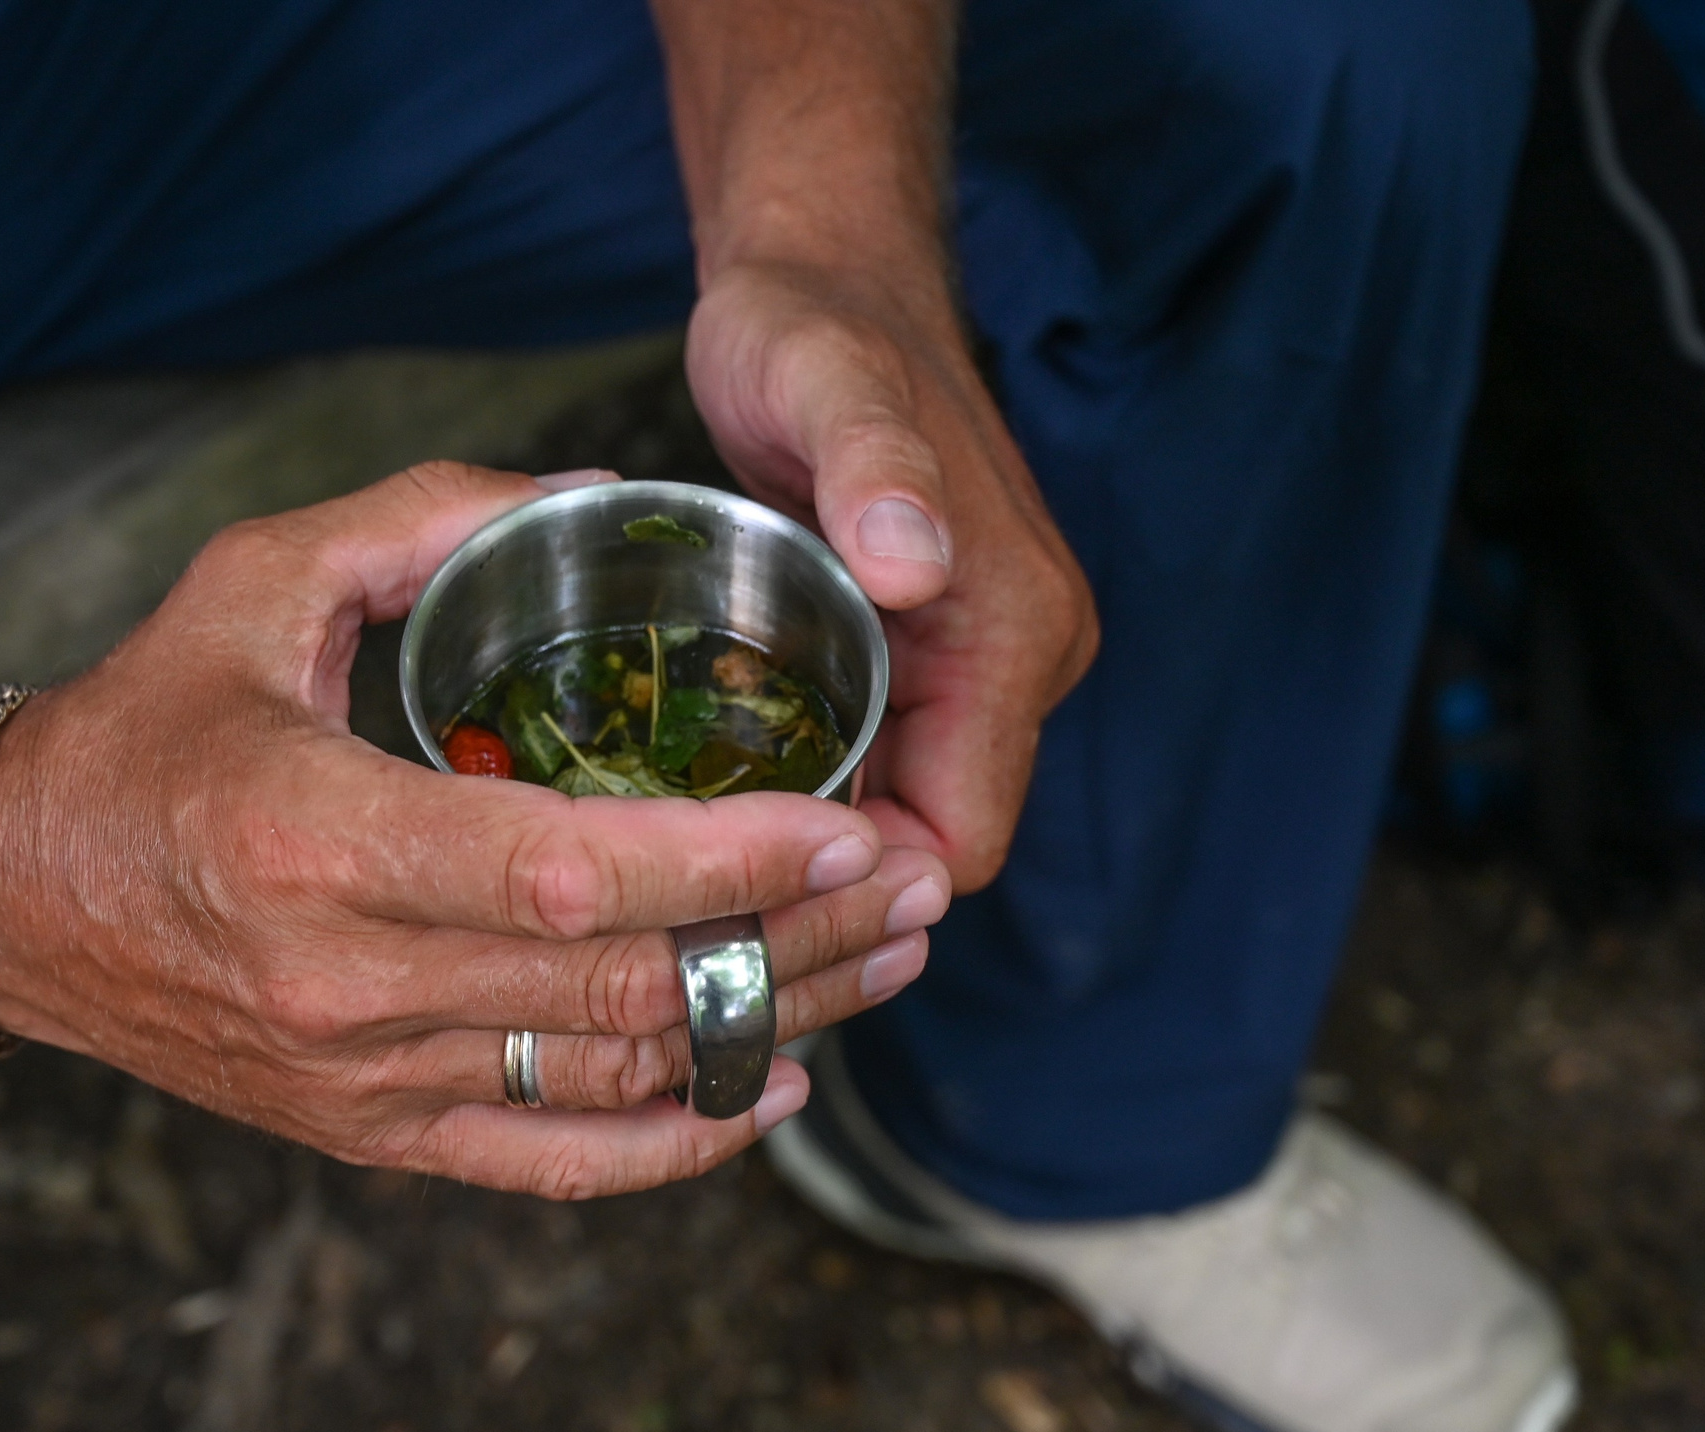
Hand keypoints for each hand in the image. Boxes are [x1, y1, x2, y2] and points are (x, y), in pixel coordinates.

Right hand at [0, 462, 950, 1197]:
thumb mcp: (259, 579)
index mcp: (321, 840)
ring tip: (884, 959)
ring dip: (772, 1024)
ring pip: (613, 1077)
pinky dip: (677, 1144)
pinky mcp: (370, 1135)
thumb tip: (603, 495)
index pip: (569, 871)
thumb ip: (428, 517)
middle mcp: (348, 983)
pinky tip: (770, 1086)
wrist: (8, 893)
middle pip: (624, 984)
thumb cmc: (143, 724)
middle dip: (799, 938)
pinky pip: (553, 1163)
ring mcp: (363, 1079)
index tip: (851, 822)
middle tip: (916, 882)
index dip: (728, 859)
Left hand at [685, 258, 1098, 888]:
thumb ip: (874, 467)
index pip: (963, 840)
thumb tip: (914, 565)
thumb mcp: (823, 379)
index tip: (737, 885)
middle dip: (824, 877)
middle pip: (933, 841)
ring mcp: (978, 657)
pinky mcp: (931, 647)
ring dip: (810, 838)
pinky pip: (881, 757)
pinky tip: (712, 786)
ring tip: (684, 855)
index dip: (861, 883)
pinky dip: (809, 783)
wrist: (827, 270)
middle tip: (685, 888)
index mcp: (1017, 633)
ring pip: (902, 809)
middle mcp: (1020, 660)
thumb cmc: (817, 323)